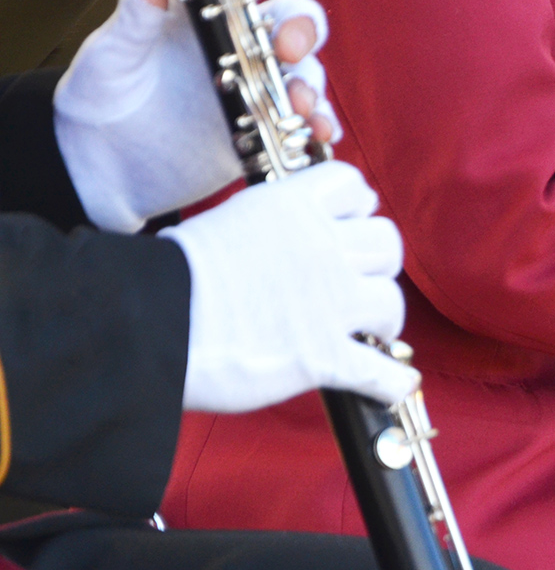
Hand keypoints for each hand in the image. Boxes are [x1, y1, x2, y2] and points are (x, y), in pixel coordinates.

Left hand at [55, 0, 332, 232]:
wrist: (106, 162)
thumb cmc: (103, 94)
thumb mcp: (112, 51)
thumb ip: (136, 13)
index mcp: (201, 9)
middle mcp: (237, 40)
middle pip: (291, 17)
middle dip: (301, 26)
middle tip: (287, 47)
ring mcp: (256, 82)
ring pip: (306, 67)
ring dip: (309, 80)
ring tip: (297, 103)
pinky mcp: (266, 123)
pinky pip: (304, 119)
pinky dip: (318, 122)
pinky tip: (313, 130)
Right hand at [163, 161, 419, 412]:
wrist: (147, 325)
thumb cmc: (168, 278)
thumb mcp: (226, 223)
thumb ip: (270, 227)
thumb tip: (283, 238)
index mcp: (293, 208)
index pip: (354, 187)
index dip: (356, 207)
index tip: (346, 224)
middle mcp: (321, 248)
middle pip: (386, 241)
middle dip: (375, 261)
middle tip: (356, 279)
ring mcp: (329, 303)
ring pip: (392, 300)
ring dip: (383, 315)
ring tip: (367, 328)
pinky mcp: (323, 356)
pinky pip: (382, 371)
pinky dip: (392, 381)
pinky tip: (393, 383)